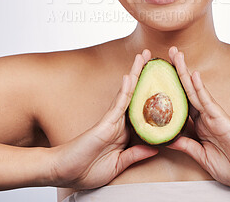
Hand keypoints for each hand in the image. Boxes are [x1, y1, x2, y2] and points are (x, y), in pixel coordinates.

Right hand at [49, 50, 157, 189]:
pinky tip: (130, 76)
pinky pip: (118, 104)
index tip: (164, 84)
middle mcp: (120, 122)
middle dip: (144, 75)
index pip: (142, 109)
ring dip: (136, 74)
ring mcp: (113, 120)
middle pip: (136, 94)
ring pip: (128, 93)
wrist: (65, 174)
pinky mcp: (105, 123)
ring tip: (144, 56)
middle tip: (153, 57)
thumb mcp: (118, 165)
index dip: (152, 95)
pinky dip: (125, 90)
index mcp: (125, 132)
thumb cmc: (87, 170)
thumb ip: (136, 155)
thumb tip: (155, 148)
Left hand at [167, 46, 229, 188]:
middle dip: (176, 72)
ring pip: (194, 90)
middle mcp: (204, 116)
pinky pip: (207, 101)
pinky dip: (200, 87)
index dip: (169, 90)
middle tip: (168, 53)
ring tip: (176, 55)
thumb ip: (187, 146)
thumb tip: (168, 139)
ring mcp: (212, 115)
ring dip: (184, 72)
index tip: (158, 78)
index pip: (180, 104)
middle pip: (186, 90)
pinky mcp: (220, 118)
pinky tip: (192, 74)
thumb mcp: (203, 157)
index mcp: (199, 125)